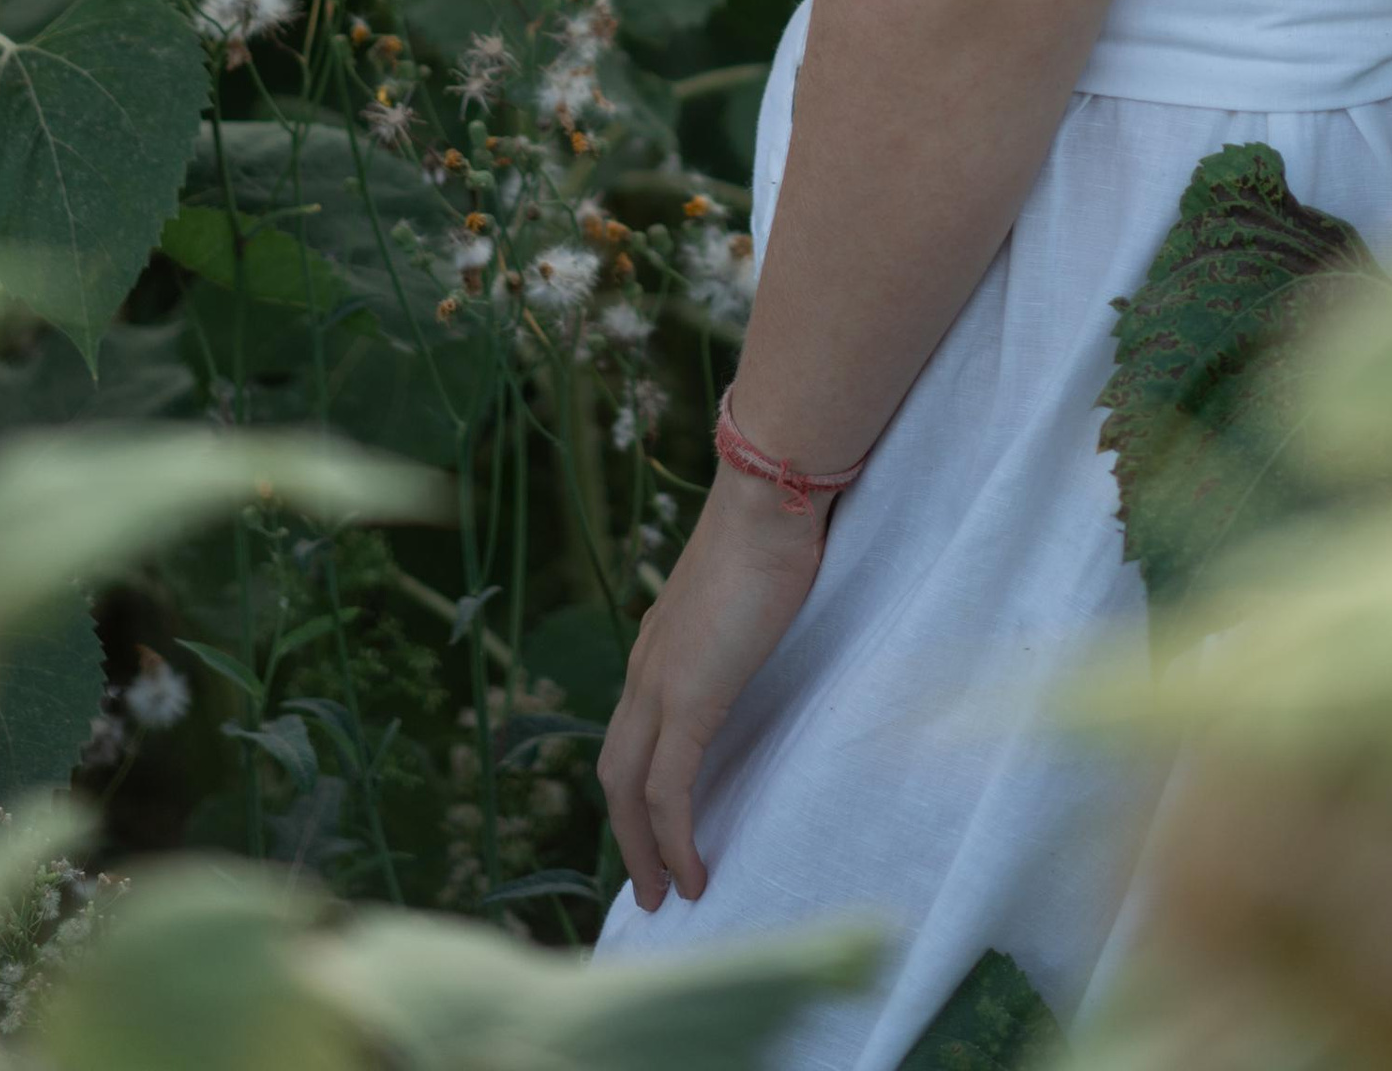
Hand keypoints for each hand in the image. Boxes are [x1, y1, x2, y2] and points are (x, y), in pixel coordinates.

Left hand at [598, 466, 827, 908]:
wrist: (769, 497)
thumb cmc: (775, 529)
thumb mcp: (750, 590)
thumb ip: (742, 623)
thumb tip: (764, 635)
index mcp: (659, 644)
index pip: (631, 731)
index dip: (637, 787)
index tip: (656, 829)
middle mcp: (646, 668)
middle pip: (616, 771)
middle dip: (628, 835)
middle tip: (651, 885)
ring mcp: (660, 683)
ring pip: (629, 789)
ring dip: (643, 850)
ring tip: (668, 894)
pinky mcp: (689, 698)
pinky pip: (669, 789)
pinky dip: (674, 839)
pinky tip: (693, 872)